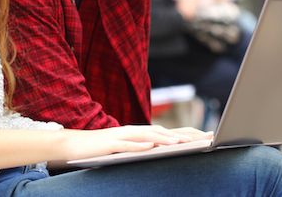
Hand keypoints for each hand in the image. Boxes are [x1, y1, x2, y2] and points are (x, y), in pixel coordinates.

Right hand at [54, 125, 211, 160]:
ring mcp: (122, 136)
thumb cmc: (101, 149)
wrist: (74, 145)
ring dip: (165, 138)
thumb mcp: (126, 148)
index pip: (168, 131)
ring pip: (147, 135)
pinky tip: (151, 146)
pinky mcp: (111, 144)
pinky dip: (140, 145)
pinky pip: (127, 144)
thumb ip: (143, 147)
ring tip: (181, 142)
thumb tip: (163, 150)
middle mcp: (134, 130)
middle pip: (163, 130)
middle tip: (204, 138)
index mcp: (139, 132)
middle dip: (184, 134)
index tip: (207, 136)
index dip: (187, 132)